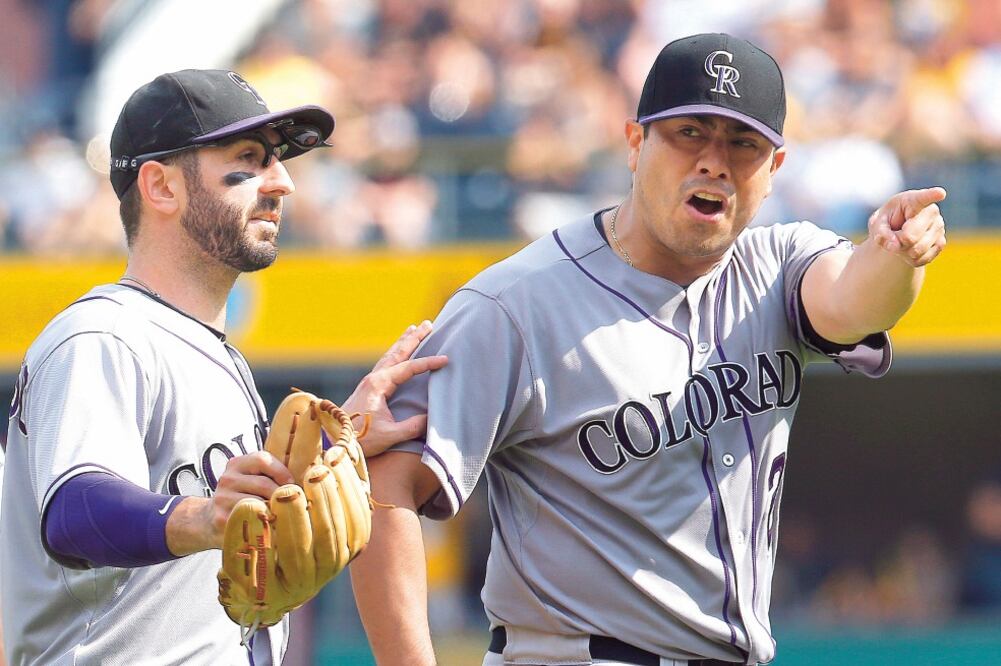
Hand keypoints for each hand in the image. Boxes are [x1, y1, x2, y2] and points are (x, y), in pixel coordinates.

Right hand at [199, 451, 293, 549]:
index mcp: (237, 463)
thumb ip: (271, 475)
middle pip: (264, 484)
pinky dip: (263, 524)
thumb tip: (309, 477)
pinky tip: (269, 527)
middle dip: (281, 496)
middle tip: (293, 506)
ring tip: (281, 517)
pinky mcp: (221, 518)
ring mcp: (222, 498)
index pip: (263, 459)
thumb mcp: (251, 479)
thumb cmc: (242, 497)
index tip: (293, 485)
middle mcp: (228, 478)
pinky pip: (249, 520)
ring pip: (258, 503)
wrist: (208, 520)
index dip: (282, 472)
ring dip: (274, 511)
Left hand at [342, 321, 447, 456]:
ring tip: (414, 328)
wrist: (335, 440)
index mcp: (379, 385)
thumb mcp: (389, 435)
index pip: (408, 368)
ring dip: (403, 341)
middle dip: (414, 337)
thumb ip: (412, 426)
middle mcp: (374, 378)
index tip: (445, 359)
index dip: (428, 363)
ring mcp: (370, 381)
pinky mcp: (368, 387)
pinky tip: (399, 352)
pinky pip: (385, 363)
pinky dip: (395, 353)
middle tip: (429, 324)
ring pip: (390, 355)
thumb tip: (431, 417)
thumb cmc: (361, 438)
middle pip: (398, 352)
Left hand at [868, 187, 946, 266]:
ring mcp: (939, 227)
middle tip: (894, 236)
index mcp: (913, 200)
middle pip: (911, 237)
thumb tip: (895, 246)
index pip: (923, 198)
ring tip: (901, 241)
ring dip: (903, 252)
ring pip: (917, 250)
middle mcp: (931, 211)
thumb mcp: (877, 224)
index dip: (932, 195)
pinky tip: (909, 249)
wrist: (897, 232)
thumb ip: (881, 233)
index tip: (940, 193)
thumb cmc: (887, 222)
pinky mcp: (941, 242)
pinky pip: (923, 259)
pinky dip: (910, 259)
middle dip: (898, 242)